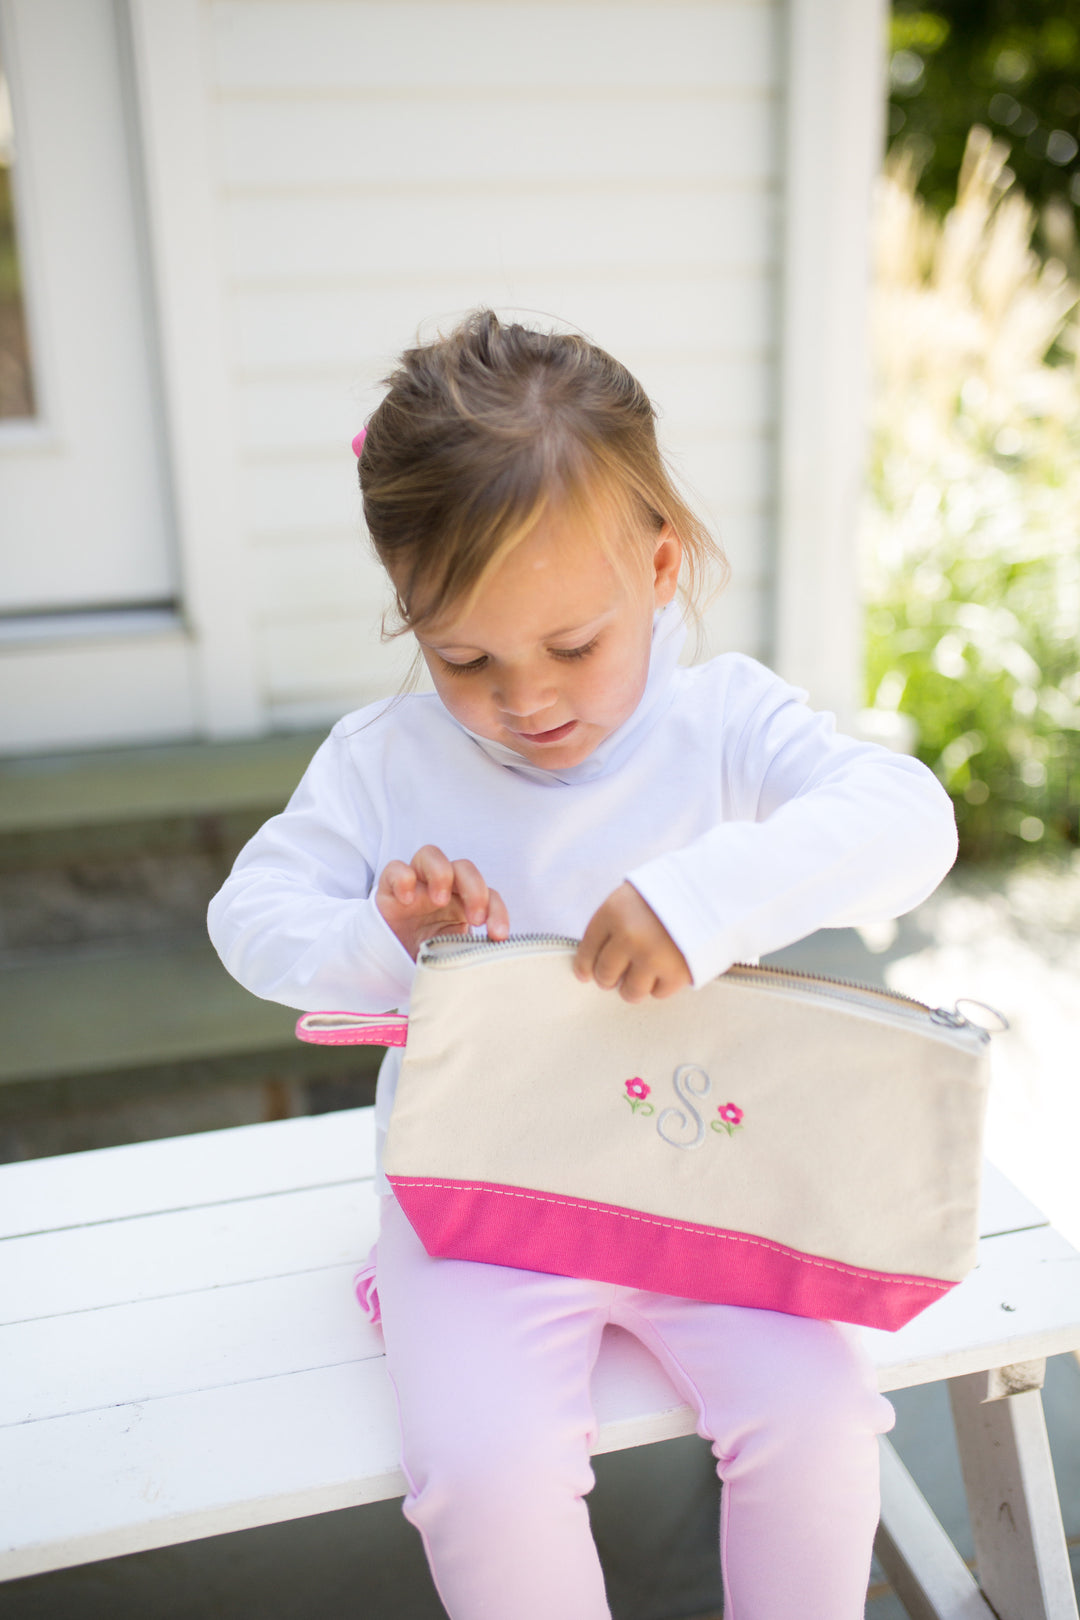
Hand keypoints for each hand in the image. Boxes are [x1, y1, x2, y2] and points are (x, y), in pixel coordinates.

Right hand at [376, 845, 509, 959]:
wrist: (391, 960)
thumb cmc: (428, 953)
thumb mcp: (455, 953)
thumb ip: (472, 950)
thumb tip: (493, 959)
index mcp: (464, 901)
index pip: (489, 894)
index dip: (497, 912)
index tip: (498, 935)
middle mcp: (442, 886)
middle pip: (464, 868)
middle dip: (475, 889)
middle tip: (476, 919)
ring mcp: (415, 883)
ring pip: (430, 854)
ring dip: (441, 874)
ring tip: (440, 901)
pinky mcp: (389, 888)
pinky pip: (395, 868)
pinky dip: (402, 878)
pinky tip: (407, 900)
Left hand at [574, 882, 690, 1002]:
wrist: (716, 888)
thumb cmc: (674, 888)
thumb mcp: (635, 892)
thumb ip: (616, 919)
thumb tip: (598, 952)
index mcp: (613, 912)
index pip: (587, 949)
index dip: (584, 966)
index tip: (585, 974)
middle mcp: (628, 937)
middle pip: (605, 974)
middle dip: (608, 978)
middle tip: (614, 978)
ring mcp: (651, 957)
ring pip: (630, 991)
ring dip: (633, 987)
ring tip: (640, 978)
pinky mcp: (675, 973)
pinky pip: (658, 993)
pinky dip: (660, 985)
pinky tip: (664, 972)